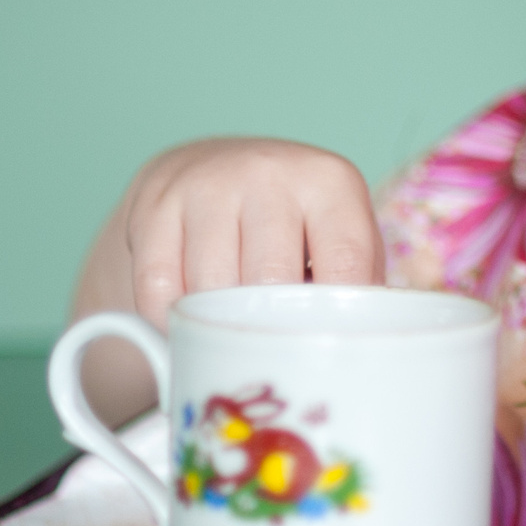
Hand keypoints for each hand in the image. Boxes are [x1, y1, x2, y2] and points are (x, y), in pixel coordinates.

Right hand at [113, 137, 383, 327]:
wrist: (210, 168)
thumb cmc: (292, 222)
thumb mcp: (337, 234)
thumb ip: (360, 284)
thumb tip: (368, 348)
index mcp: (330, 182)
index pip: (346, 264)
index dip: (338, 319)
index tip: (330, 357)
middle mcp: (270, 173)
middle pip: (271, 282)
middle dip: (272, 327)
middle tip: (273, 354)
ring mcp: (209, 184)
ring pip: (211, 289)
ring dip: (217, 326)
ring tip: (230, 333)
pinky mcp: (156, 205)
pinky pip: (159, 289)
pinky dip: (170, 319)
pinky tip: (188, 318)